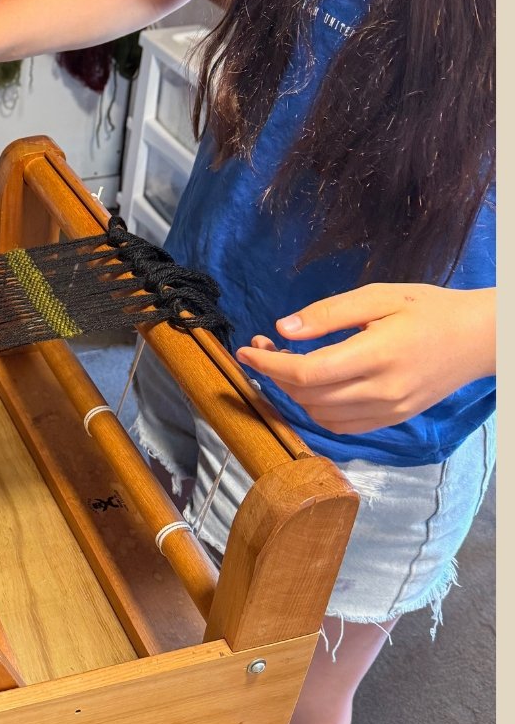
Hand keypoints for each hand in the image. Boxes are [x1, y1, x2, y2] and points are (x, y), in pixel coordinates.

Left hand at [234, 284, 495, 434]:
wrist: (478, 338)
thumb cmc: (428, 309)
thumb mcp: (377, 296)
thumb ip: (328, 314)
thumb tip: (282, 329)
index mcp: (377, 356)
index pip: (307, 373)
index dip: (268, 365)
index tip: (245, 351)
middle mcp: (381, 391)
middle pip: (308, 396)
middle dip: (274, 375)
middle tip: (263, 347)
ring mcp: (388, 411)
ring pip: (320, 415)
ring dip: (293, 394)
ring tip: (285, 364)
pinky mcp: (392, 420)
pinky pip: (341, 426)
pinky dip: (316, 410)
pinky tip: (311, 386)